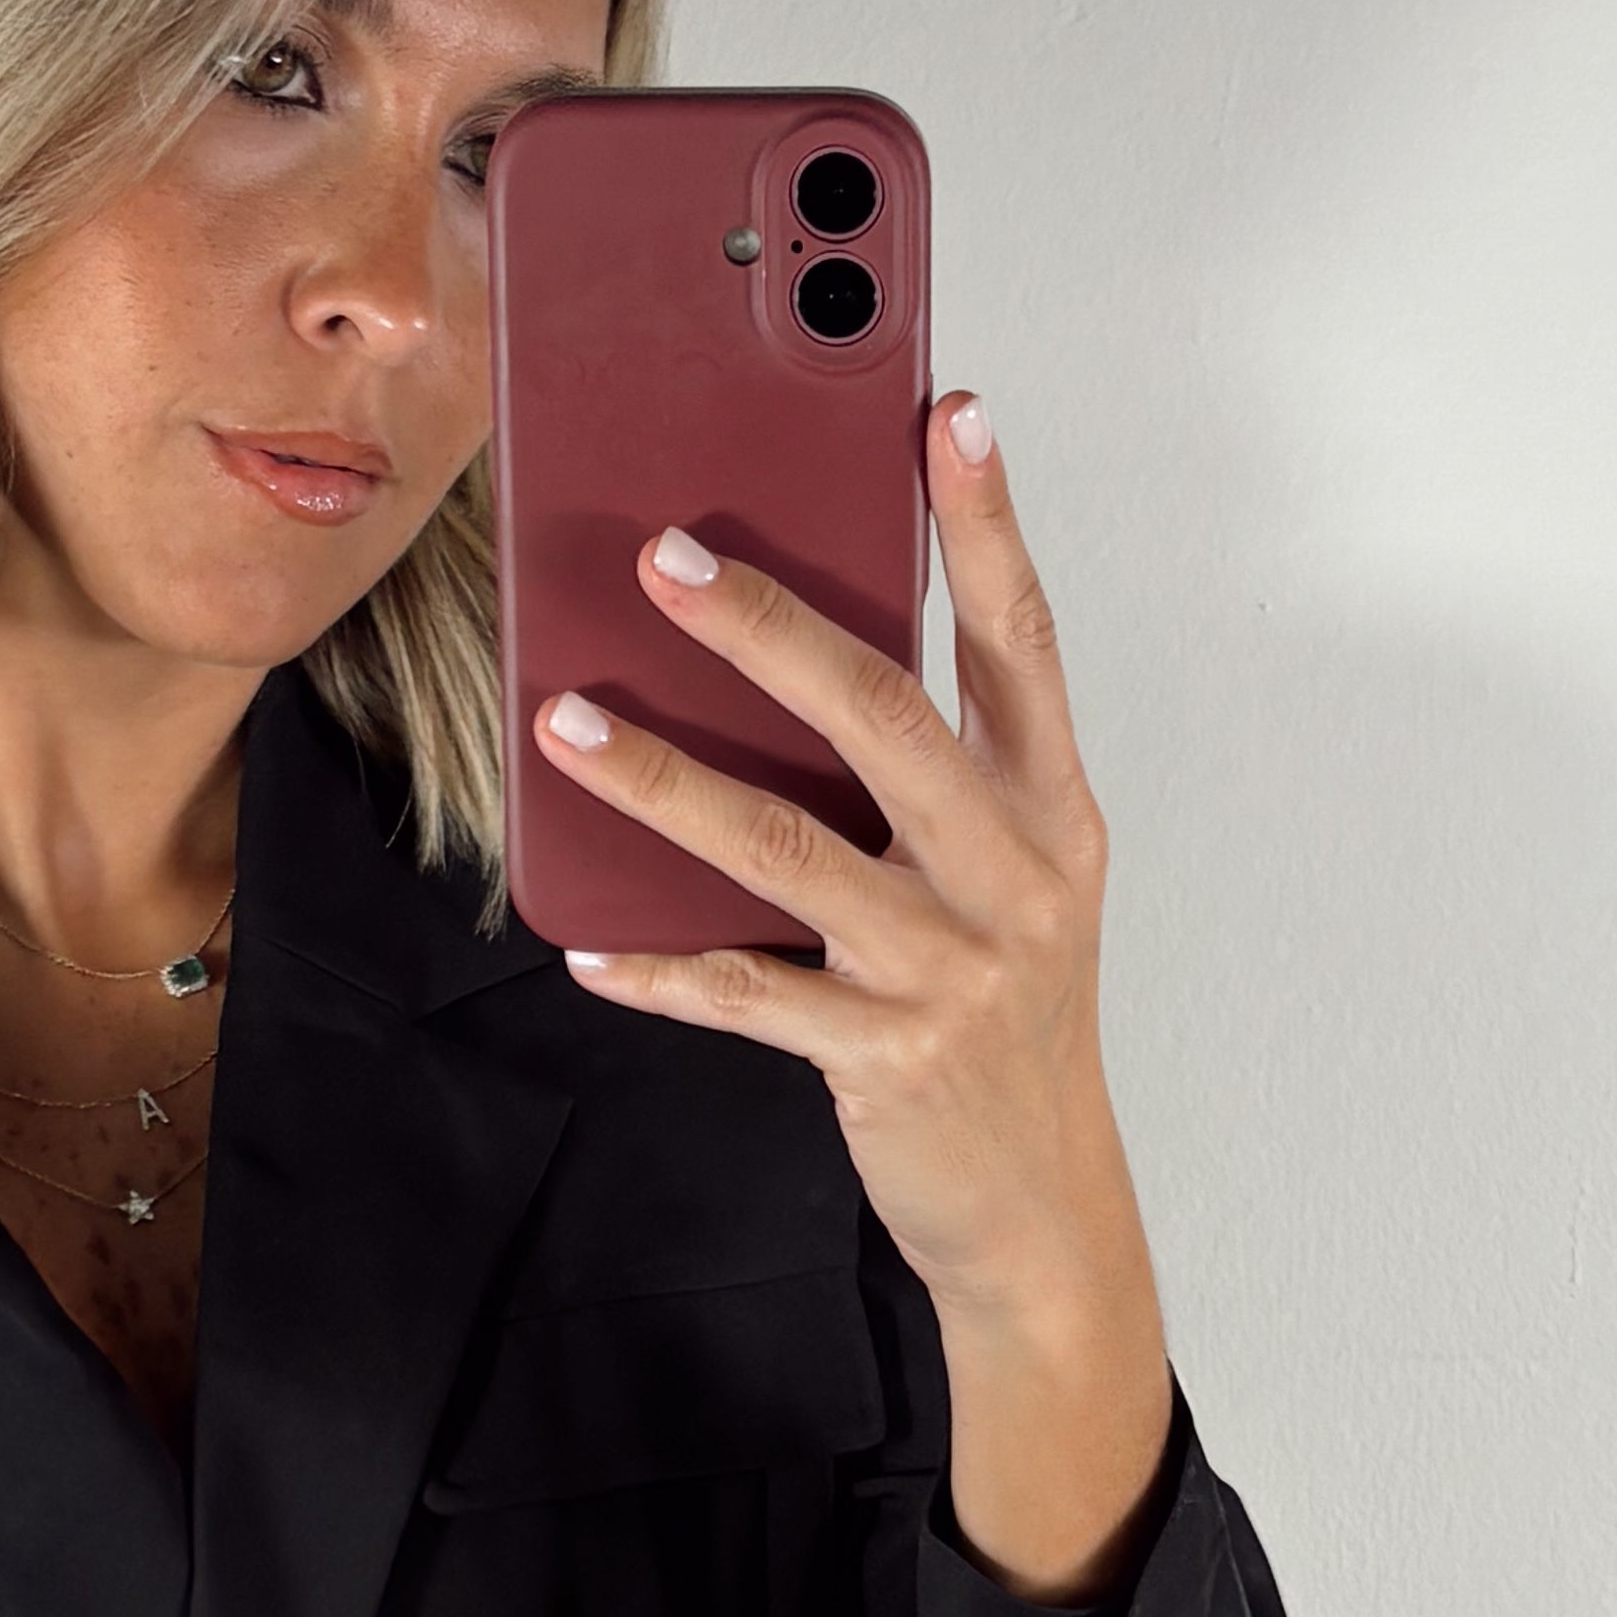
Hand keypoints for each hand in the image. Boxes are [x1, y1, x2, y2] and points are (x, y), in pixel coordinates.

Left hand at [538, 389, 1172, 1596]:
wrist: (1042, 1207)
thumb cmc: (1003, 1013)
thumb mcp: (1002, 880)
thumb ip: (929, 777)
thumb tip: (787, 651)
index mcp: (1049, 808)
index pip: (1022, 638)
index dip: (985, 524)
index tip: (950, 410)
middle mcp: (1014, 875)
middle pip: (887, 723)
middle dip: (773, 630)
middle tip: (670, 555)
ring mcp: (951, 969)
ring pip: (788, 853)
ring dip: (664, 782)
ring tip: (566, 722)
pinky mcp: (884, 1058)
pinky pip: (746, 997)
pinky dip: (662, 969)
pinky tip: (590, 947)